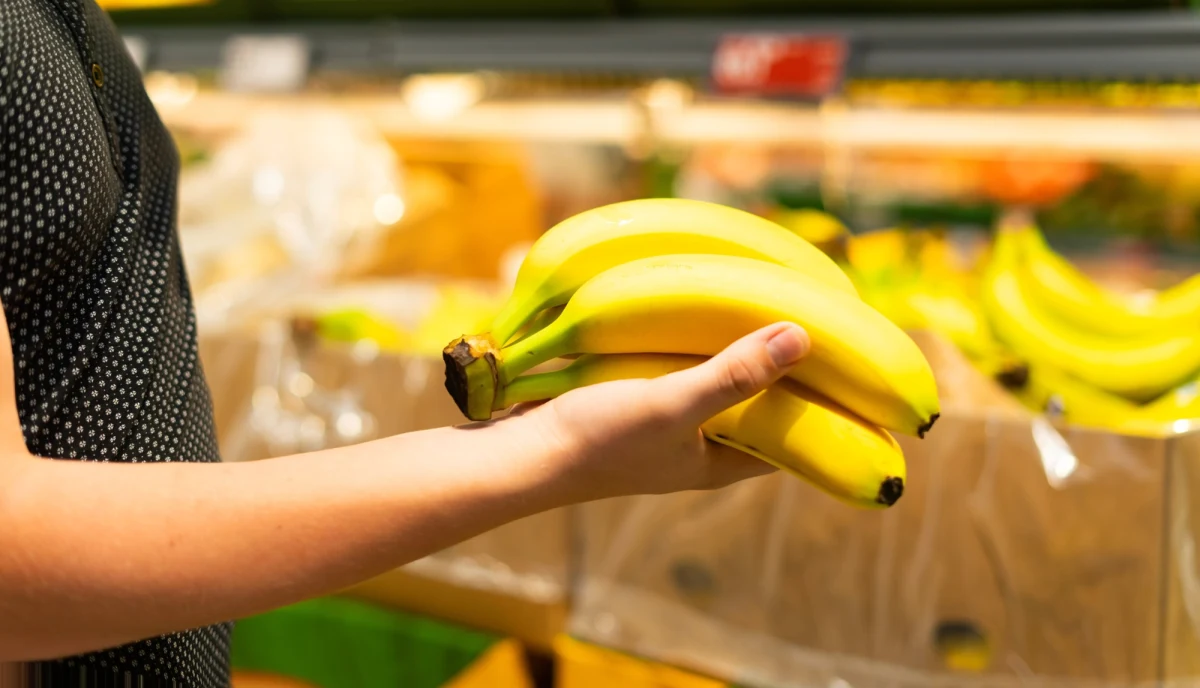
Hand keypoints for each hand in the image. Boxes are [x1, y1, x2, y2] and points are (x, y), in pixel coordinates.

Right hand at [503, 322, 809, 502]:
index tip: (851, 358)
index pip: (795, 435)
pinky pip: (683, 367)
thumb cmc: (599, 441)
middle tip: (809, 310)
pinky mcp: (638, 399)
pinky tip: (698, 306)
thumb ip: (735, 374)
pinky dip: (696, 340)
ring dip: (738, 346)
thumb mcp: (673, 405)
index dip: (826, 402)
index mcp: (722, 461)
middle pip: (762, 402)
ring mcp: (669, 422)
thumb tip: (804, 336)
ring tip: (763, 297)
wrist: (520, 452)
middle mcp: (702, 444)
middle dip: (784, 364)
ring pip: (721, 380)